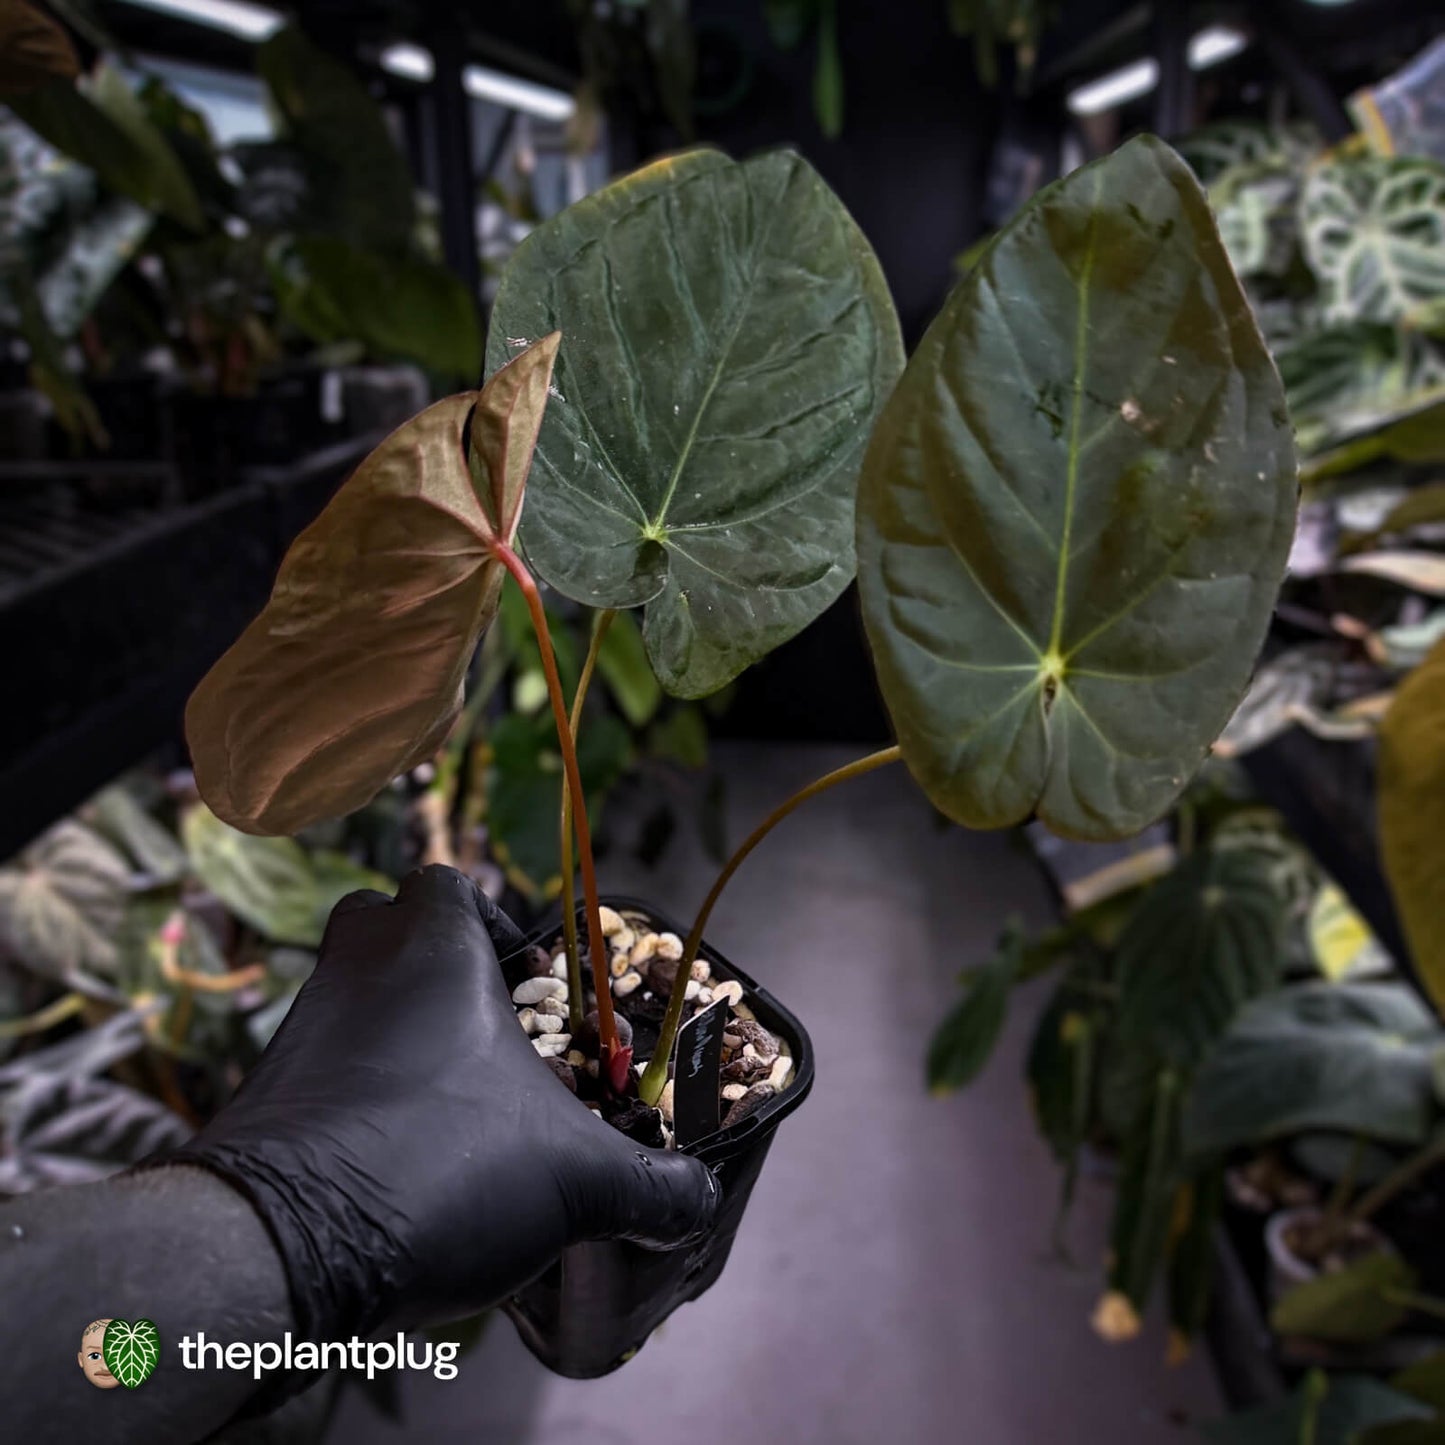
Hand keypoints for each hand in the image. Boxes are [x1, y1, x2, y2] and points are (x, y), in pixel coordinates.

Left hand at [163, 865, 717, 1343]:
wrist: (276, 1249)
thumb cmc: (440, 1168)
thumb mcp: (577, 1183)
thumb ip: (652, 1188)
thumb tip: (699, 1202)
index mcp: (432, 953)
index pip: (448, 884)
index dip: (491, 920)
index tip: (525, 983)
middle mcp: (355, 972)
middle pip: (381, 923)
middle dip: (430, 962)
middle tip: (481, 1029)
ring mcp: (298, 1032)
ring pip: (346, 997)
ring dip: (393, 1031)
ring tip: (449, 1106)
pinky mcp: (261, 1096)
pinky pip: (317, 1067)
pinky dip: (355, 1091)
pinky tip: (398, 1158)